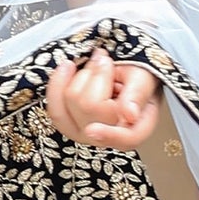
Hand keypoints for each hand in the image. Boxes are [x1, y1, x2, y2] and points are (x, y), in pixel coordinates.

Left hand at [45, 49, 160, 148]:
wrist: (122, 72)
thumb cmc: (137, 77)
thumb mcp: (144, 78)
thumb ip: (138, 93)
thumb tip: (129, 115)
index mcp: (137, 128)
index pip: (126, 139)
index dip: (109, 135)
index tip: (92, 130)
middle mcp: (109, 137)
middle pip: (90, 108)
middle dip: (97, 75)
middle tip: (108, 60)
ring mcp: (86, 133)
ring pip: (72, 101)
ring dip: (82, 76)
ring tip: (96, 65)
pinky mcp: (68, 124)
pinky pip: (54, 107)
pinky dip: (58, 83)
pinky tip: (67, 67)